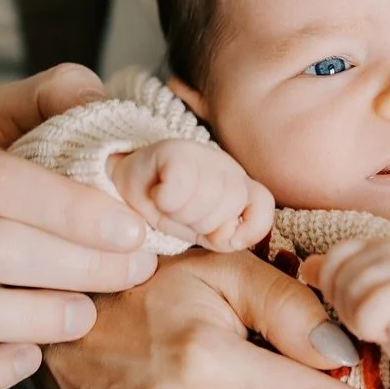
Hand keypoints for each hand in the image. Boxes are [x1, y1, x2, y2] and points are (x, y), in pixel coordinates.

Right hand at [108, 140, 273, 251]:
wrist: (128, 189)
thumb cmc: (170, 212)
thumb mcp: (206, 232)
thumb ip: (228, 236)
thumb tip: (233, 238)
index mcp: (241, 187)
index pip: (261, 210)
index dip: (237, 231)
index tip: (212, 235)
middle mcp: (227, 166)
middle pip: (231, 205)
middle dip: (202, 223)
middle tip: (182, 216)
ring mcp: (203, 154)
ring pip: (206, 199)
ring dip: (181, 213)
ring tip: (168, 205)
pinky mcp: (174, 150)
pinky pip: (179, 188)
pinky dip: (167, 200)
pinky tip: (158, 197)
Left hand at [302, 237, 389, 343]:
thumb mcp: (370, 296)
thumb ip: (338, 277)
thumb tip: (307, 266)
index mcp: (385, 247)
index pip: (336, 256)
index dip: (335, 286)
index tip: (357, 305)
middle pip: (338, 276)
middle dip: (347, 307)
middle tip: (374, 321)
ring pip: (350, 294)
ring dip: (360, 322)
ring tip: (386, 327)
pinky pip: (365, 314)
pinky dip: (372, 330)